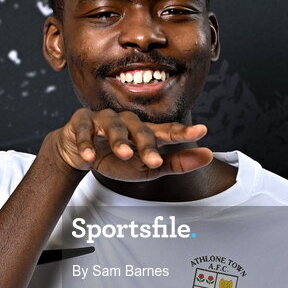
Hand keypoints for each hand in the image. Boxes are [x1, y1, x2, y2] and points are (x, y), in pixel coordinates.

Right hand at [41, 108, 213, 181]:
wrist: (78, 155)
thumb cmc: (116, 159)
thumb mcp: (147, 168)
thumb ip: (177, 163)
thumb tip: (209, 155)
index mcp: (145, 132)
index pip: (167, 131)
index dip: (183, 131)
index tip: (201, 131)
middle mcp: (126, 121)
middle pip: (140, 129)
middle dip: (147, 145)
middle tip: (154, 162)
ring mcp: (103, 119)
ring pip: (113, 126)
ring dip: (119, 140)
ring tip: (124, 154)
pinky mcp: (81, 122)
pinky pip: (83, 131)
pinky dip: (86, 144)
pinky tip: (90, 157)